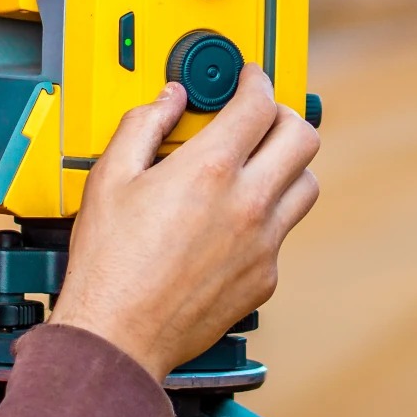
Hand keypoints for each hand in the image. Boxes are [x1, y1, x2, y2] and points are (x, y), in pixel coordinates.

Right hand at [50, 67, 321, 380]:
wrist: (118, 336)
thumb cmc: (108, 265)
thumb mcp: (109, 178)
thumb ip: (143, 125)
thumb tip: (168, 100)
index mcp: (210, 170)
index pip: (259, 103)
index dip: (256, 81)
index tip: (249, 79)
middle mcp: (247, 204)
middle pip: (303, 137)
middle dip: (285, 115)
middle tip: (262, 116)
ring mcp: (263, 244)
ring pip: (307, 186)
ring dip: (288, 166)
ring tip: (258, 165)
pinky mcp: (265, 278)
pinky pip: (284, 233)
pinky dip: (269, 217)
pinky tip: (236, 220)